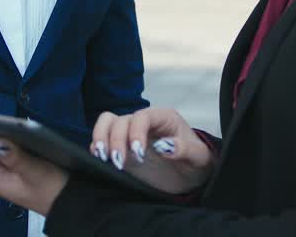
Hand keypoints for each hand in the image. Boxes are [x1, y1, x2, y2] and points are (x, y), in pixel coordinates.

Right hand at [90, 108, 214, 193]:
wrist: (190, 178)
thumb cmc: (196, 163)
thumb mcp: (198, 157)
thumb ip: (184, 149)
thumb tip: (164, 145)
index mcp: (164, 118)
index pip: (142, 116)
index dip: (136, 132)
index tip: (138, 154)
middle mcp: (144, 123)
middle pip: (121, 120)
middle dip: (116, 140)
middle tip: (118, 162)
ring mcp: (130, 134)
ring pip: (107, 123)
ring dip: (101, 138)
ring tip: (103, 158)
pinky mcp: (121, 149)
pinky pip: (102, 139)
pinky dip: (97, 147)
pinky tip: (100, 161)